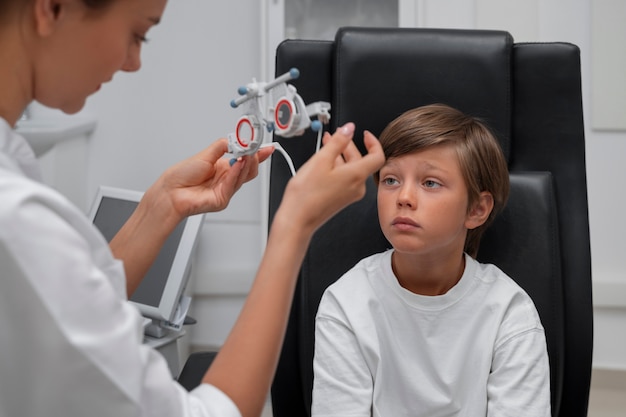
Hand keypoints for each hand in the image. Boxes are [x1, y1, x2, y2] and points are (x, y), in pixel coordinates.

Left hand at [155, 139, 273, 218]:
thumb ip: (222, 146)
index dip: (258, 154)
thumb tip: (236, 139)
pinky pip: (233, 184)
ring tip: (246, 153)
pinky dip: (237, 172)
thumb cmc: (181, 176)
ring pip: (244, 176)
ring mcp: (225, 190)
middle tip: (255, 147)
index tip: (267, 147)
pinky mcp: (222, 199)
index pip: (245, 160)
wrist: (170, 191)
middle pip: (249, 169)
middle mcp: (226, 179)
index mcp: (223, 167)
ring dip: (247, 163)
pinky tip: (238, 163)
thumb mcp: (205, 154)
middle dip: (254, 157)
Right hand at [277, 123, 384, 234]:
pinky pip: (345, 178)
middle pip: (361, 161)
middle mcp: (357, 186)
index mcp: (356, 175)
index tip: (364, 134)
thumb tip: (348, 129)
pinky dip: (337, 167)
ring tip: (325, 145)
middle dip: (348, 146)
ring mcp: (350, 194)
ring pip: (351, 169)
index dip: (373, 142)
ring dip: (340, 155)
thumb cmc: (306, 195)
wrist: (298, 220)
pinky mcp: (342, 198)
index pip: (377, 156)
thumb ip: (338, 141)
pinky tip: (324, 162)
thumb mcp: (321, 160)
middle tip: (335, 135)